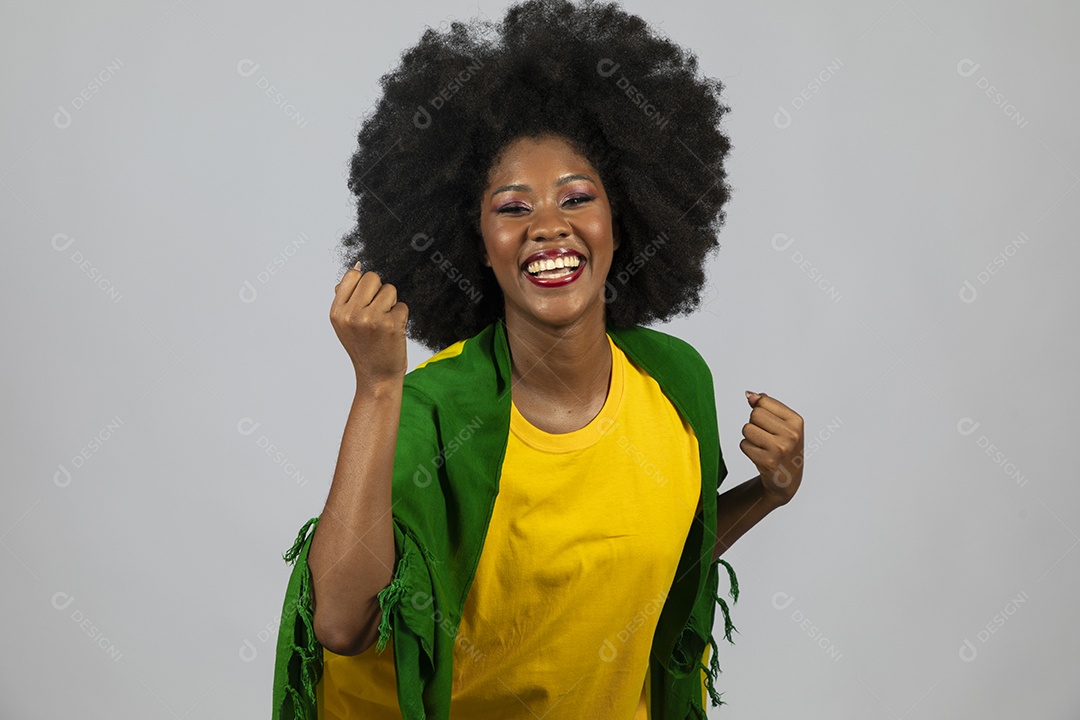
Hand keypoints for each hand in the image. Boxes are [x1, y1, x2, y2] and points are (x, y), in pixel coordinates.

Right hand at [330, 261, 408, 386]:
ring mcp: (371, 319)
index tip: (366, 299)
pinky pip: (402, 306)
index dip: (364, 284)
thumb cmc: (363, 348)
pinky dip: (402, 317)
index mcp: (337, 312)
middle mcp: (351, 314)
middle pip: (372, 277)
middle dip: (379, 291)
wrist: (376, 377)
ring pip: (390, 290)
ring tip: (385, 323)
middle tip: (378, 311)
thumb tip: (356, 267)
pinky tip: (394, 331)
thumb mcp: (344, 324)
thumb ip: (346, 297)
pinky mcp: (391, 325)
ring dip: (392, 304)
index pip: (353, 275)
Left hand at [739, 391, 803, 505]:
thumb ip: (766, 406)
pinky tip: (760, 455)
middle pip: (754, 414)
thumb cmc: (784, 447)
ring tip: (762, 445)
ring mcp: (779, 448)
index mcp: (796, 421)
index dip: (760, 410)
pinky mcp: (767, 461)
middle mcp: (791, 434)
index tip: (769, 422)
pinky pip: (744, 445)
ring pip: (747, 429)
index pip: (764, 401)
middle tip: (765, 436)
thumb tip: (750, 394)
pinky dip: (748, 449)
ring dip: (750, 437)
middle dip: (754, 423)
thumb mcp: (783, 424)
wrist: (787, 478)